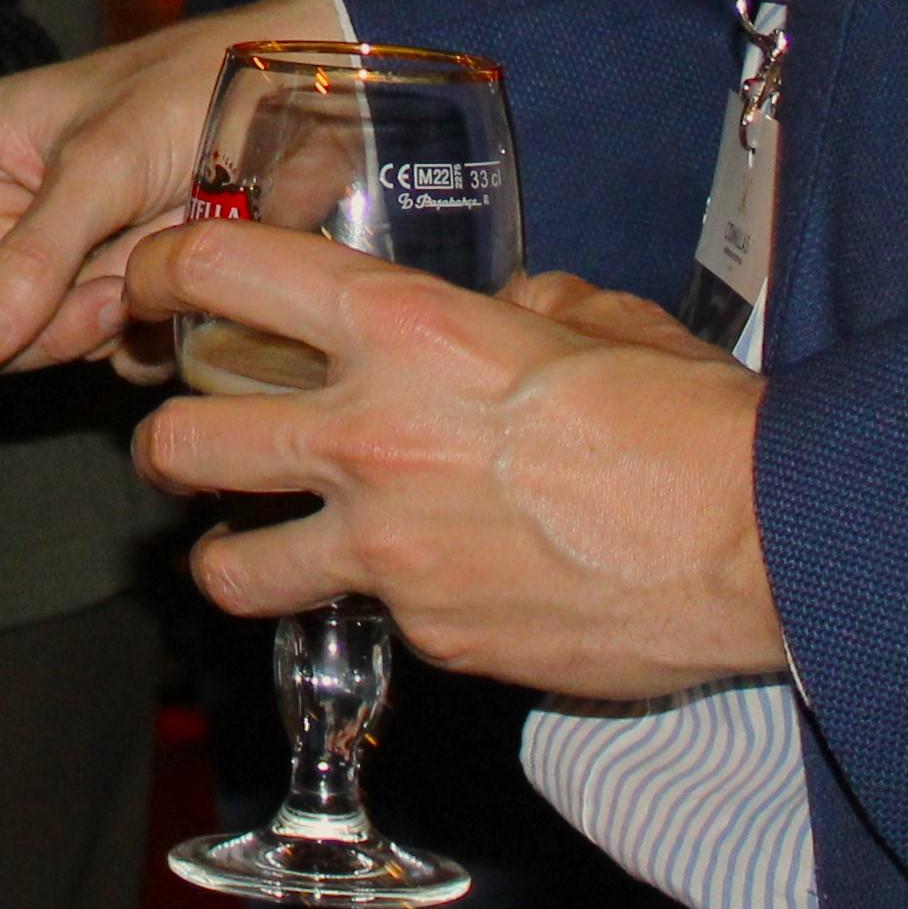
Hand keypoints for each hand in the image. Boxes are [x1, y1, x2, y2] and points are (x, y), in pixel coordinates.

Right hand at [0, 0, 346, 375]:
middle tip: (111, 255)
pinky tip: (183, 284)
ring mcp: (49, 264)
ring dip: (100, 319)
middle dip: (35, 312)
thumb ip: (32, 255)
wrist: (296, 108)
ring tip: (156, 246)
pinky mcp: (109, 301)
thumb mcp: (104, 162)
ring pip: (31, 352)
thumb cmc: (188, 94)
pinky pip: (98, 365)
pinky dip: (144, 339)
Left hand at [126, 221, 784, 708]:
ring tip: (240, 547)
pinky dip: (371, 606)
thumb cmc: (687, 416)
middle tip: (177, 439)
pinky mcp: (426, 637)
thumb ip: (514, 308)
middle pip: (180, 440)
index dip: (162, 270)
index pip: (221, 271)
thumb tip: (501, 312)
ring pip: (226, 568)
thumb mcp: (593, 316)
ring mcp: (387, 551)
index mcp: (404, 329)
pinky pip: (359, 620)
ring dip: (223, 554)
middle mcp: (369, 437)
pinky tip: (421, 586)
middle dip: (160, 440)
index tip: (152, 282)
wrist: (755, 540)